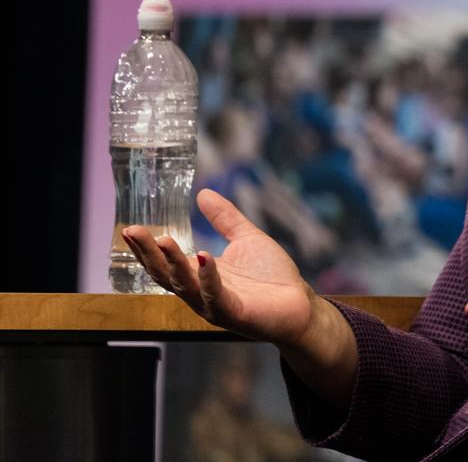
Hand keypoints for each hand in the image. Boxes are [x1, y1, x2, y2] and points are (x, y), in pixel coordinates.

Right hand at [122, 188, 316, 347]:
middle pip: (165, 275)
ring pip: (185, 286)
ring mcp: (214, 305)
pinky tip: (203, 257)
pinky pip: (215, 296)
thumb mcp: (246, 239)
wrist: (300, 305)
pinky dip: (208, 276)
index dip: (146, 248)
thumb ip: (225, 219)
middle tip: (132, 231)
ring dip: (173, 263)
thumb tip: (203, 193)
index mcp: (198, 276)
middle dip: (148, 253)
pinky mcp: (234, 313)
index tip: (129, 228)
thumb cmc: (271, 277)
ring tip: (162, 240)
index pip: (164, 263)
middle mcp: (199, 293)